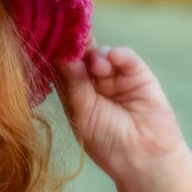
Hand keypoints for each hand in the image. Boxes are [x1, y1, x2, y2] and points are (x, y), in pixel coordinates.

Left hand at [54, 35, 187, 179]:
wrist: (144, 159)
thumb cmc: (108, 143)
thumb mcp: (82, 114)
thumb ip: (73, 84)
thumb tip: (61, 56)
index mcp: (76, 95)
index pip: (62, 69)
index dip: (55, 55)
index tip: (47, 38)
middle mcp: (94, 84)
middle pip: (80, 57)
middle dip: (74, 46)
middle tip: (69, 33)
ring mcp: (116, 78)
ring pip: (101, 54)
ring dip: (96, 56)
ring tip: (97, 67)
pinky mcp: (138, 75)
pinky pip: (126, 57)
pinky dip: (118, 54)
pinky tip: (113, 58)